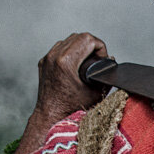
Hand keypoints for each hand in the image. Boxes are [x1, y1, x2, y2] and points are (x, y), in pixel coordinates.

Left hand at [7, 33, 110, 153]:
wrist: (51, 116)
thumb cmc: (71, 108)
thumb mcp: (96, 92)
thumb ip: (106, 76)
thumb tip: (110, 62)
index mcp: (66, 62)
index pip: (88, 39)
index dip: (100, 46)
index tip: (102, 57)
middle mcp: (54, 57)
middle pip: (78, 36)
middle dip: (91, 45)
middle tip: (97, 58)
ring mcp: (47, 59)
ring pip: (68, 40)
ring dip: (80, 46)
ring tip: (87, 60)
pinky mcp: (43, 62)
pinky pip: (58, 48)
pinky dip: (69, 51)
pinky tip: (75, 63)